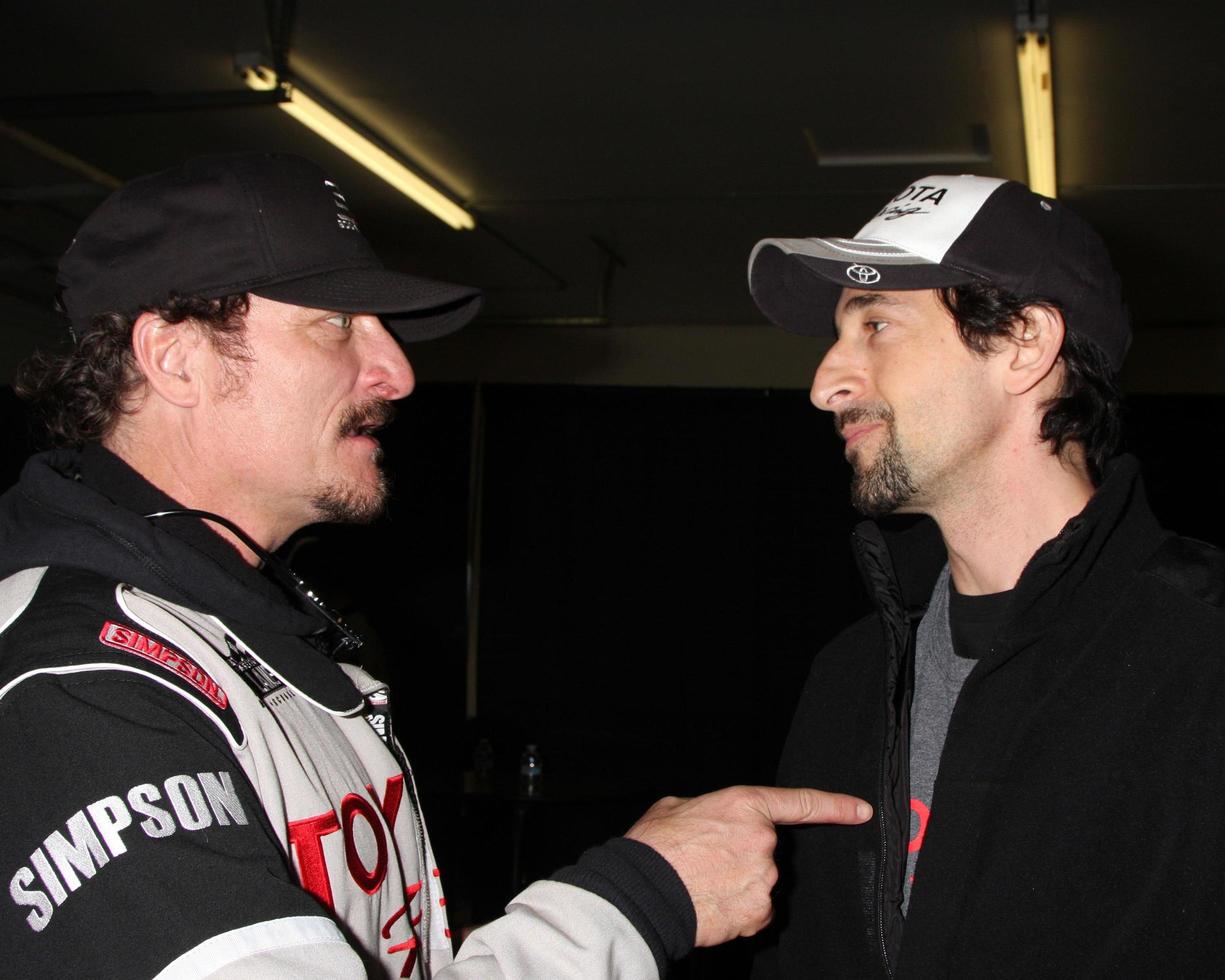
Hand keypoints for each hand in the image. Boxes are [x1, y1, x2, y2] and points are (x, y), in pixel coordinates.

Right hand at [624, 785, 871, 946]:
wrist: (645, 891)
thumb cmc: (655, 847)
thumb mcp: (677, 807)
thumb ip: (709, 810)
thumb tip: (711, 821)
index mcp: (745, 805)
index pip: (801, 803)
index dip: (836, 806)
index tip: (861, 811)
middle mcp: (763, 840)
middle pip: (767, 851)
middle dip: (744, 856)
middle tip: (709, 861)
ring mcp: (765, 878)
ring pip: (761, 882)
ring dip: (740, 884)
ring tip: (704, 883)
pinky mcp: (759, 911)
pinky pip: (756, 910)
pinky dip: (738, 909)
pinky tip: (712, 903)